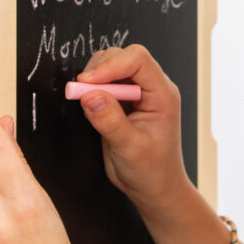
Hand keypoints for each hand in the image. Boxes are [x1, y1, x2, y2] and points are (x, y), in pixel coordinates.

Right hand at [77, 44, 188, 213]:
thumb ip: (110, 121)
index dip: (111, 65)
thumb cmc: (151, 170)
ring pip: (112, 64)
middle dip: (99, 69)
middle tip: (79, 92)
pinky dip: (92, 86)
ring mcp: (138, 92)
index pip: (139, 60)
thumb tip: (89, 94)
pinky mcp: (123, 99)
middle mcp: (152, 87)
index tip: (87, 82)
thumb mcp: (130, 149)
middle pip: (124, 56)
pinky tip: (89, 103)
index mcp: (163, 94)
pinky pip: (105, 81)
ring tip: (84, 99)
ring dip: (94, 76)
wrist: (154, 187)